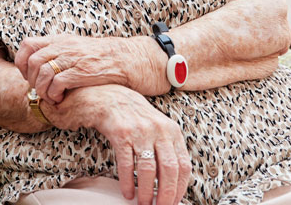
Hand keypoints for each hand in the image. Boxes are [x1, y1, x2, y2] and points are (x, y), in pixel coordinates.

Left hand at [14, 34, 165, 101]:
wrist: (130, 59)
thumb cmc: (103, 58)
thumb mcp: (77, 48)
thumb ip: (60, 53)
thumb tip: (40, 66)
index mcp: (60, 40)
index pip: (27, 44)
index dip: (21, 61)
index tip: (26, 75)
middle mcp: (64, 46)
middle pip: (31, 60)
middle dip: (30, 79)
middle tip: (38, 90)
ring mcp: (73, 58)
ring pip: (42, 72)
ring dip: (41, 88)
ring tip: (49, 96)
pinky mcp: (83, 72)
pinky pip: (57, 82)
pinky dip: (53, 93)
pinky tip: (60, 98)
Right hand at [89, 86, 190, 204]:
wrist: (107, 96)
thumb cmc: (133, 116)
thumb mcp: (157, 127)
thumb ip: (167, 148)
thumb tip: (173, 182)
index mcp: (171, 130)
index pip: (183, 165)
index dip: (180, 188)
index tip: (174, 202)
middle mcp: (158, 130)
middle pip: (169, 169)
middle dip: (166, 194)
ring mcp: (139, 131)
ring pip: (149, 169)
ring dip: (147, 192)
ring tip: (143, 204)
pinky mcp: (121, 134)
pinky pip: (127, 164)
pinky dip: (128, 182)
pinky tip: (127, 192)